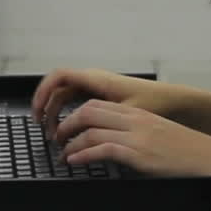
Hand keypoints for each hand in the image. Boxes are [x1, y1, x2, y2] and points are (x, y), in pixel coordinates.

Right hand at [31, 68, 175, 134]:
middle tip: (41, 126)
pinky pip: (76, 101)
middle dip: (45, 105)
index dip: (42, 91)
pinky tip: (69, 129)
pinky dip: (68, 113)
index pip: (59, 76)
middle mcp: (94, 80)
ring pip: (66, 96)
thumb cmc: (155, 101)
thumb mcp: (127, 111)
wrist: (174, 100)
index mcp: (97, 79)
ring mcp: (97, 87)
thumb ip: (102, 118)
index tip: (36, 110)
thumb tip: (81, 131)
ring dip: (56, 112)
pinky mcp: (102, 97)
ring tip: (54, 134)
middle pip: (58, 88)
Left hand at [54, 99, 210, 178]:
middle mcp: (134, 119)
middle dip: (67, 124)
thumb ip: (136, 132)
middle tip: (58, 137)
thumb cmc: (187, 150)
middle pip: (89, 111)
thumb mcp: (158, 134)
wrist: (210, 158)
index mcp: (138, 112)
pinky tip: (75, 161)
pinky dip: (82, 155)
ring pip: (91, 129)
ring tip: (63, 154)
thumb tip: (114, 143)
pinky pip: (101, 150)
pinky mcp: (137, 153)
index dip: (76, 114)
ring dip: (70, 142)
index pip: (98, 104)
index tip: (68, 126)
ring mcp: (135, 135)